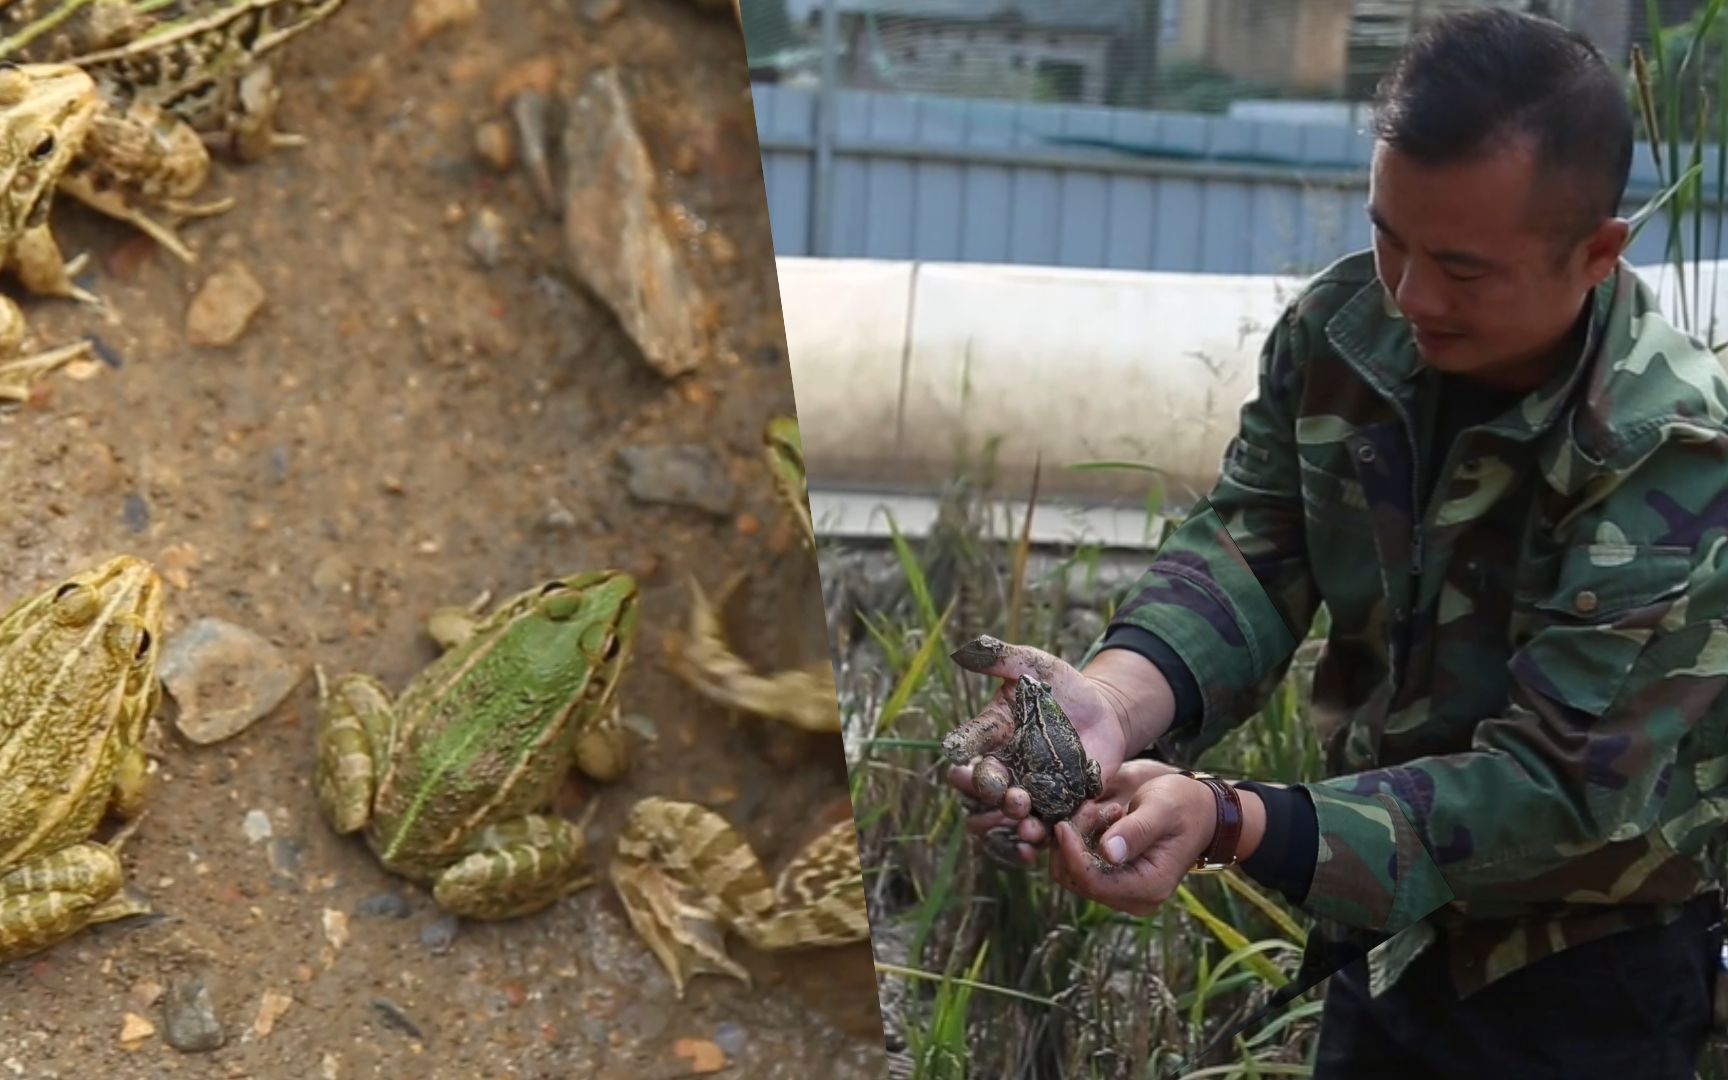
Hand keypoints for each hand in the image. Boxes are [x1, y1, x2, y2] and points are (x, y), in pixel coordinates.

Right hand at [942, 636, 1137, 858]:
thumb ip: (1004, 657)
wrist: (1104, 713)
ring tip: (1028, 824)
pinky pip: (1038, 828)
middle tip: (1009, 793)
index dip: (961, 752)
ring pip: (1006, 815)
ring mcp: (1025, 788)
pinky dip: (1036, 840)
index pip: (968, 745)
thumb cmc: (1064, 686)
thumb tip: (968, 648)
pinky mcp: (1053, 806)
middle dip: (990, 795)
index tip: (960, 756)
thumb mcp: (1036, 666)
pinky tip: (1038, 845)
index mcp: (991, 733)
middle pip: (981, 788)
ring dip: (1012, 822)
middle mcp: (1002, 764)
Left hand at [1048, 771, 1230, 915]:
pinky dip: (1080, 842)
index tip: (1063, 823)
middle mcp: (1135, 899)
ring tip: (1098, 810)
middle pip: (1078, 881)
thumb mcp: (1161, 809)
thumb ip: (1136, 830)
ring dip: (1075, 841)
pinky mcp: (1114, 882)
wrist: (1199, 812)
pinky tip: (1099, 819)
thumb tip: (1108, 852)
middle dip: (1073, 843)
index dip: (1072, 854)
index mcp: (1150, 887)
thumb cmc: (1183, 806)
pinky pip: (1080, 868)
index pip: (1094, 882)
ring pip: (1073, 875)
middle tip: (1090, 807)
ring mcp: (1123, 894)